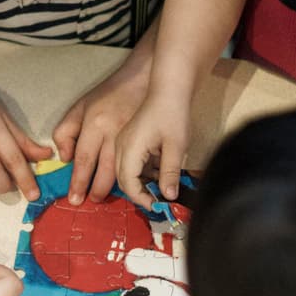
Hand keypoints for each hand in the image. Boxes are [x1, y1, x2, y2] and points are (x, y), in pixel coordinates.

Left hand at [53, 65, 150, 204]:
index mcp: (95, 123)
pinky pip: (140, 164)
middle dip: (96, 190)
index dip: (79, 181)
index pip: (84, 159)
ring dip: (113, 188)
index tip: (74, 198)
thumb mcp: (80, 106)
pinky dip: (133, 177)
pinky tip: (129, 186)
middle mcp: (114, 132)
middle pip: (104, 170)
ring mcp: (133, 137)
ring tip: (104, 197)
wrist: (141, 79)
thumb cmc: (108, 94)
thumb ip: (65, 131)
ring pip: (123, 170)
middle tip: (90, 202)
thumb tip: (65, 158)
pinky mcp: (147, 139)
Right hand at [115, 94, 189, 209]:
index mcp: (129, 149)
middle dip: (139, 193)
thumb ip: (170, 173)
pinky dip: (141, 172)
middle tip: (158, 201)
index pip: (128, 183)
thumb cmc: (172, 114)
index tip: (157, 205)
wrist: (168, 90)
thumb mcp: (176, 146)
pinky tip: (158, 172)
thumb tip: (169, 197)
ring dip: (140, 183)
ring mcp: (122, 143)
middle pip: (122, 180)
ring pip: (124, 172)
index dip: (142, 198)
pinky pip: (129, 163)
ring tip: (161, 186)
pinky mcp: (127, 140)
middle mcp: (120, 147)